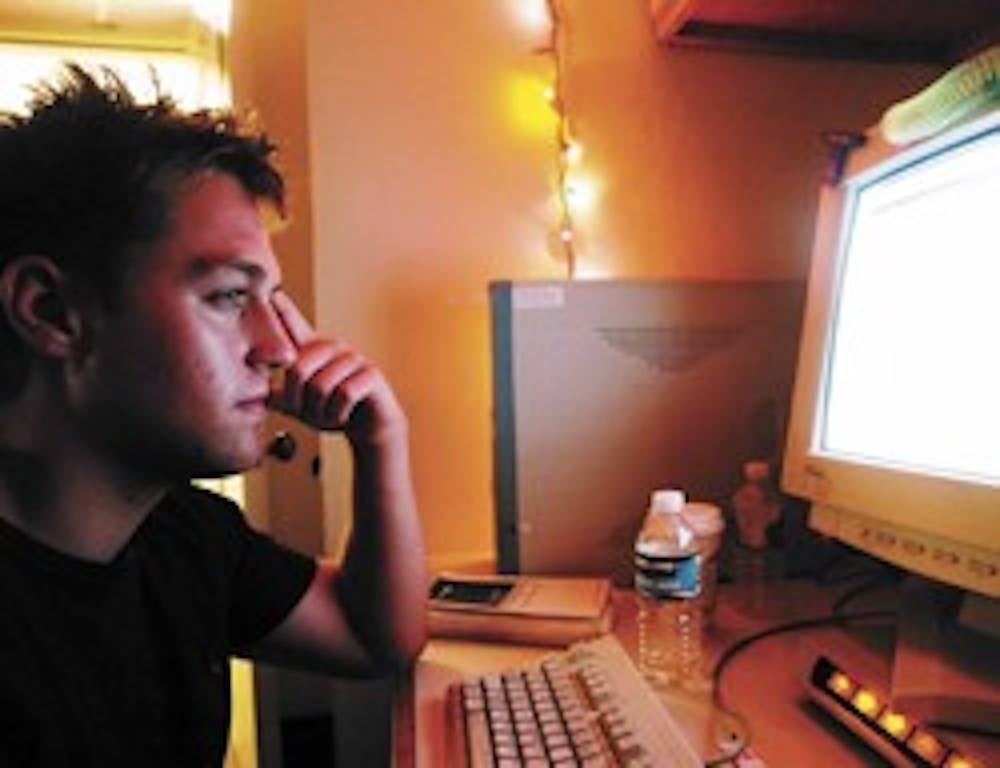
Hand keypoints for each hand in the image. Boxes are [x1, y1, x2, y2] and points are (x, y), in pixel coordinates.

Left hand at [267, 292, 406, 445]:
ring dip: (321, 412)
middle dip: (298, 401)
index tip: (272, 294)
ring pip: (321, 386)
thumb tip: (252, 395)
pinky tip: (345, 415)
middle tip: (308, 414)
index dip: (284, 311)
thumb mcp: (301, 406)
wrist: (370, 429)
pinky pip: (345, 394)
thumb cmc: (333, 412)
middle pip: (298, 369)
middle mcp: (333, 349)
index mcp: (313, 352)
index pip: (295, 326)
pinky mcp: (371, 373)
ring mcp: (353, 358)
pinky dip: (339, 413)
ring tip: (329, 416)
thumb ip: (280, 396)